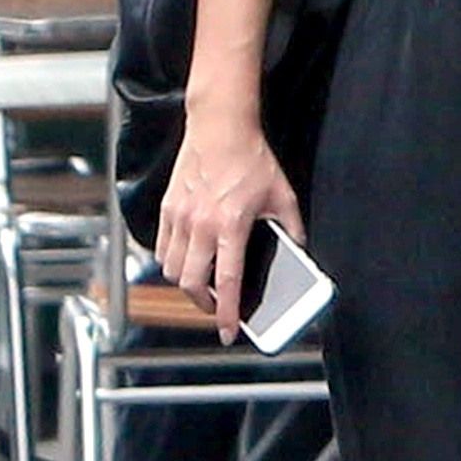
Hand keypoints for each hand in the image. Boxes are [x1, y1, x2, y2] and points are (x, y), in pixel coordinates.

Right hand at [156, 108, 303, 342]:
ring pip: (172, 269)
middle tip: (218, 308)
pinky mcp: (167, 208)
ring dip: (187, 284)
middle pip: (192, 283)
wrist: (220, 128)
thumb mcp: (283, 195)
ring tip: (203, 285)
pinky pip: (162, 248)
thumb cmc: (252, 160)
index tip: (229, 333)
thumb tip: (298, 252)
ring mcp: (179, 217)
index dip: (227, 313)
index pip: (227, 282)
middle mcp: (200, 224)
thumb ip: (292, 228)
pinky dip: (172, 262)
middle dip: (204, 304)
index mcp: (231, 225)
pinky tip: (187, 261)